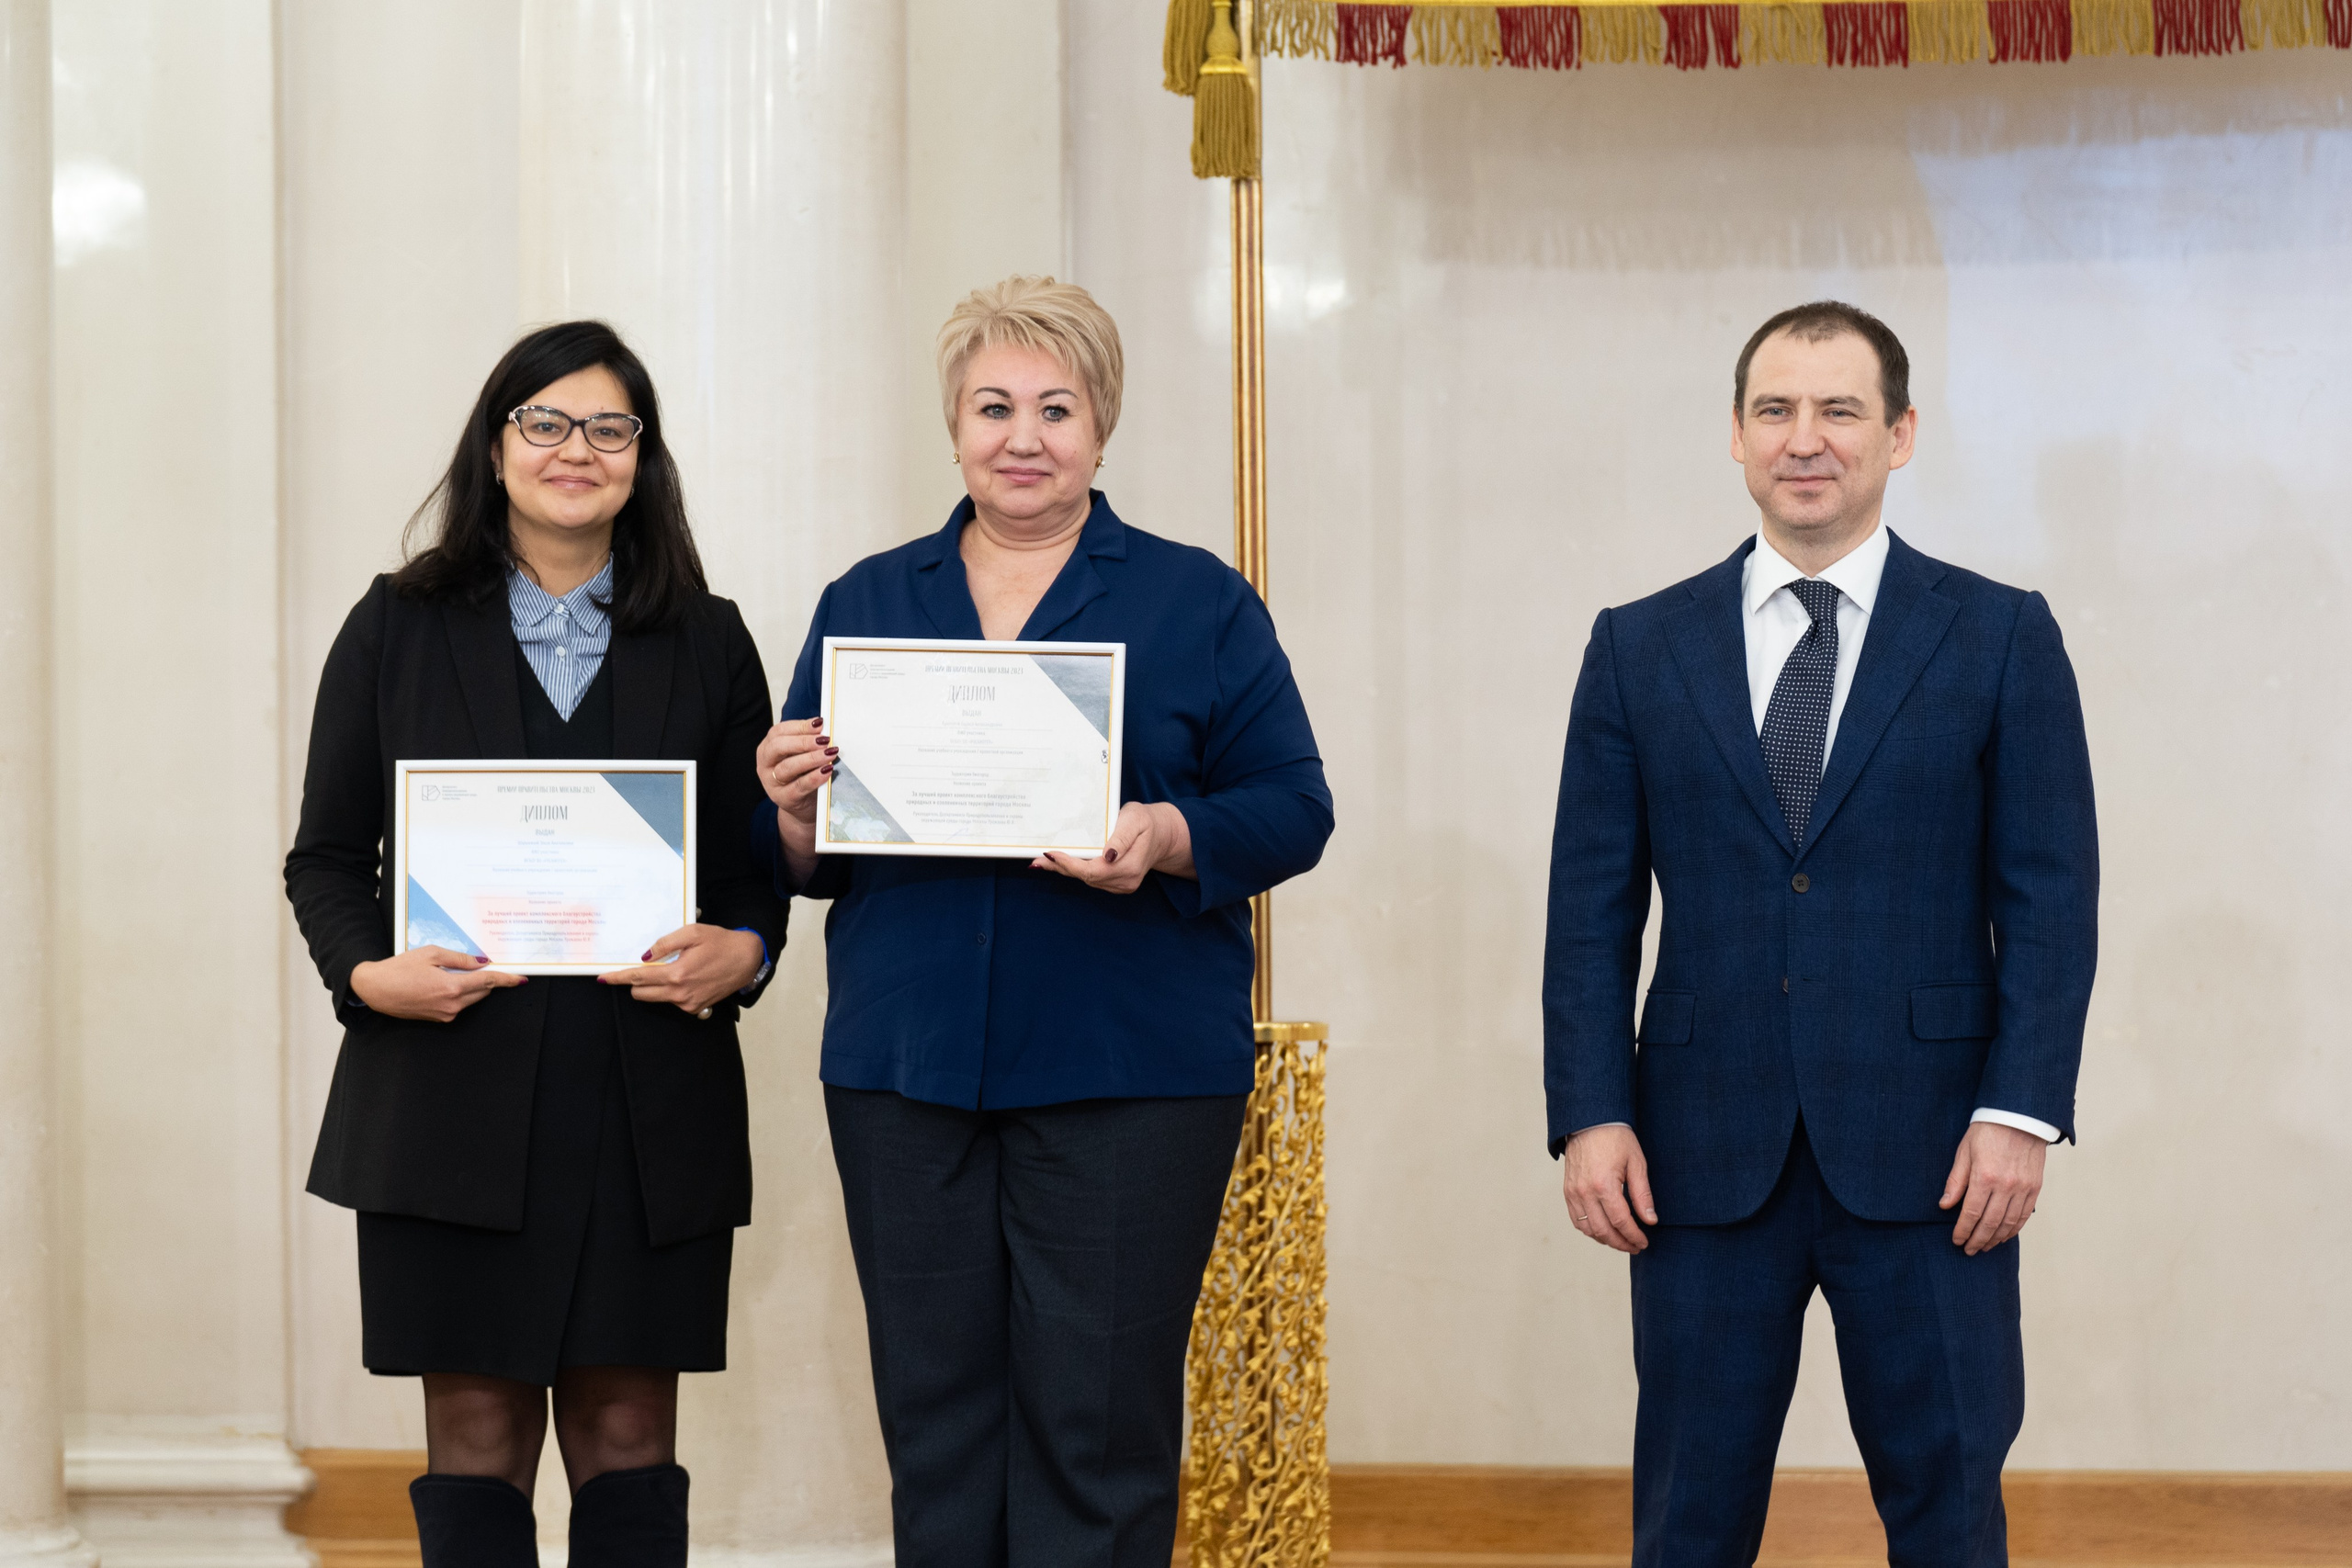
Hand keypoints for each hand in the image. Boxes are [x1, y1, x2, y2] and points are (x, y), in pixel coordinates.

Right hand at [349, 946, 526, 1023]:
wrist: (375, 989)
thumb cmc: (399, 969)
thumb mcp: (431, 954)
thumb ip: (461, 959)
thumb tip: (482, 962)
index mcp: (451, 987)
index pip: (488, 982)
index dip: (507, 979)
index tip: (521, 979)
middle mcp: (452, 1005)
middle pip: (483, 991)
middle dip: (487, 979)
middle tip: (482, 965)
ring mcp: (445, 1014)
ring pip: (472, 998)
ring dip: (473, 985)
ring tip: (455, 971)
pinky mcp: (439, 1019)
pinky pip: (459, 1005)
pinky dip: (460, 993)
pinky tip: (445, 981)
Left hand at [597, 925, 765, 1015]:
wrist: (748, 959)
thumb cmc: (722, 943)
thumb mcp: (693, 933)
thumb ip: (665, 943)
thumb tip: (644, 956)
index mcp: (677, 974)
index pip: (638, 979)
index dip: (618, 978)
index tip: (603, 978)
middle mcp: (680, 993)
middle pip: (641, 994)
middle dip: (637, 982)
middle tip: (646, 966)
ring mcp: (688, 1003)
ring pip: (656, 998)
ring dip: (656, 985)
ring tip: (674, 968)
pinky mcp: (695, 1008)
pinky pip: (672, 1000)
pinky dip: (671, 990)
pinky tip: (687, 976)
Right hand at [756, 715, 829, 882]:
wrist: (802, 807)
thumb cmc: (802, 776)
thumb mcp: (802, 756)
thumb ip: (808, 742)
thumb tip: (824, 729)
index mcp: (768, 748)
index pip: (779, 732)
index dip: (799, 726)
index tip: (820, 723)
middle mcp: (765, 764)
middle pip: (779, 747)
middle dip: (803, 742)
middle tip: (824, 740)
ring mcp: (771, 783)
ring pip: (788, 767)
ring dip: (810, 759)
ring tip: (829, 754)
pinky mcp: (783, 798)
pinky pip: (799, 786)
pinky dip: (814, 777)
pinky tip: (827, 771)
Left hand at [1031, 801, 1192, 894]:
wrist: (1161, 834)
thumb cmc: (1146, 822)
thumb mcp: (1136, 820)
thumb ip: (1122, 837)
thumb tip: (1108, 856)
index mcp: (1130, 867)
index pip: (1094, 870)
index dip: (1070, 864)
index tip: (1051, 854)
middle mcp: (1125, 881)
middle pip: (1086, 877)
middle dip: (1061, 868)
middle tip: (1035, 860)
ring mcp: (1121, 886)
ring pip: (1087, 880)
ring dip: (1065, 870)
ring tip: (1041, 861)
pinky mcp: (1116, 884)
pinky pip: (1092, 879)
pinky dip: (1075, 871)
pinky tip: (1060, 864)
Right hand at [1562, 1124, 1655, 1253]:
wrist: (1589, 1121)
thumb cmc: (1616, 1138)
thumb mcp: (1636, 1163)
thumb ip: (1642, 1194)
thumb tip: (1650, 1220)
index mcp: (1604, 1185)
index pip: (1621, 1222)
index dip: (1634, 1236)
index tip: (1644, 1242)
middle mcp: (1585, 1192)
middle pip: (1603, 1231)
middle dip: (1621, 1243)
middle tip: (1635, 1247)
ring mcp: (1573, 1192)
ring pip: (1588, 1229)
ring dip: (1605, 1240)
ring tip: (1621, 1241)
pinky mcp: (1567, 1190)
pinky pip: (1576, 1219)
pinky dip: (1590, 1230)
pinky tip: (1603, 1230)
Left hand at [1939, 1120, 2047, 1254]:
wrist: (2019, 1116)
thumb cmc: (1987, 1131)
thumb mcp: (1964, 1151)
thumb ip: (1955, 1180)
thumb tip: (1945, 1205)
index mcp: (1985, 1176)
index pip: (1971, 1212)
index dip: (1963, 1230)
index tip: (1957, 1240)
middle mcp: (2006, 1185)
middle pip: (1990, 1222)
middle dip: (1978, 1240)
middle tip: (1969, 1250)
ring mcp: (2023, 1187)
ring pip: (2009, 1223)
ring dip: (1995, 1238)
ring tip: (1984, 1247)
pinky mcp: (2035, 1187)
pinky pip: (2024, 1215)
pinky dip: (2014, 1229)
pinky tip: (2004, 1236)